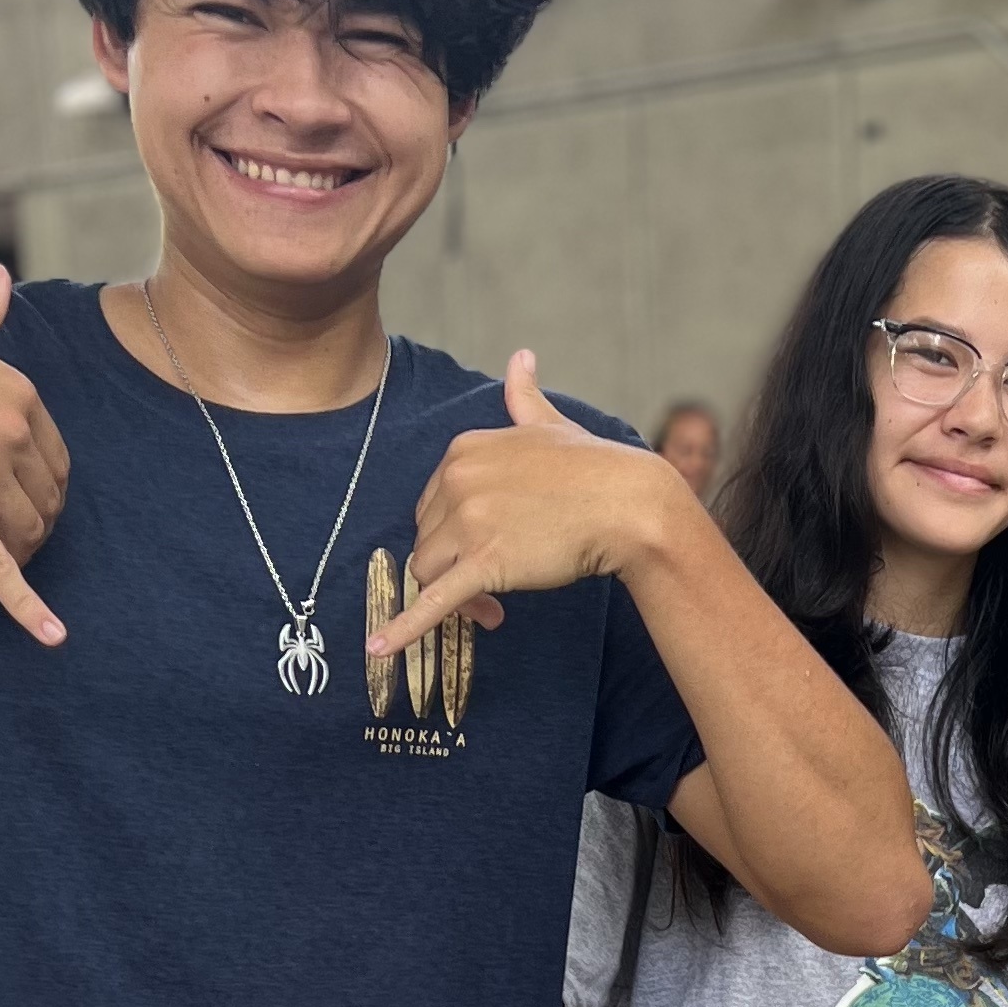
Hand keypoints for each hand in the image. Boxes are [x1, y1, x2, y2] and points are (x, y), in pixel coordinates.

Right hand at [0, 265, 67, 644]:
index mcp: (20, 393)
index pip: (56, 460)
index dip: (41, 484)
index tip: (22, 494)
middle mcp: (12, 433)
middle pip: (46, 501)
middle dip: (33, 519)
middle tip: (8, 528)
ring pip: (28, 534)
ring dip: (22, 551)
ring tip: (4, 557)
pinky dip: (28, 606)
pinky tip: (52, 638)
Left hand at [371, 352, 673, 652]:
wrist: (627, 503)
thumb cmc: (595, 467)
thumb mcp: (550, 424)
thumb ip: (523, 396)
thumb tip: (520, 357)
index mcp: (463, 450)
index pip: (433, 505)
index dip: (456, 534)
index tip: (489, 548)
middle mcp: (456, 482)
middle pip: (428, 541)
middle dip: (455, 567)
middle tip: (495, 589)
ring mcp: (468, 523)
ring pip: (431, 572)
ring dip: (458, 596)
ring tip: (493, 610)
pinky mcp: (483, 563)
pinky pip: (434, 601)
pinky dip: (404, 627)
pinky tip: (379, 649)